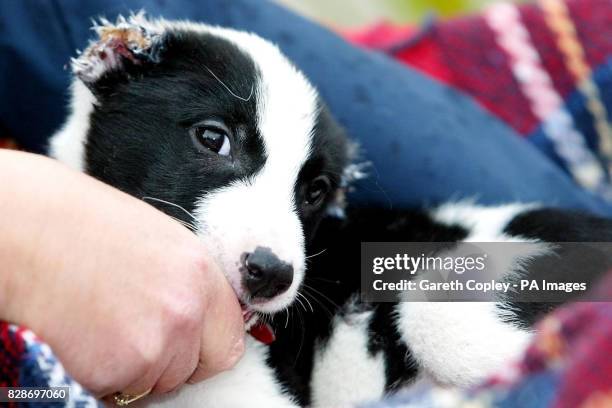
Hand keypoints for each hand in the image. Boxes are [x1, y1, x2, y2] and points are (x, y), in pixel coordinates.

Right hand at [0, 150, 244, 395]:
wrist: (21, 227)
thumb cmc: (77, 225)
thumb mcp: (154, 241)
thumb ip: (183, 283)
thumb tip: (198, 315)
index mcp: (200, 272)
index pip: (230, 340)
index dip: (206, 349)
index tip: (188, 348)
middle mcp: (186, 310)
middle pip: (192, 370)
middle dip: (165, 364)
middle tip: (128, 335)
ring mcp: (154, 344)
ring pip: (151, 385)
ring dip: (128, 371)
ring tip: (95, 326)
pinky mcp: (115, 370)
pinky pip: (115, 393)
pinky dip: (96, 378)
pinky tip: (77, 338)